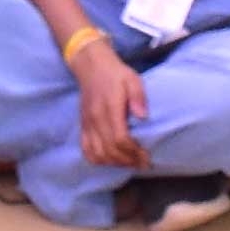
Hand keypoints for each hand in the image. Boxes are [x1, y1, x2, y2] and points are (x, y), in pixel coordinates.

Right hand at [62, 24, 147, 170]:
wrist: (91, 67)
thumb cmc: (116, 74)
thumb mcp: (133, 79)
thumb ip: (138, 97)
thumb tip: (143, 116)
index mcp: (109, 108)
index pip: (120, 139)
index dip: (134, 152)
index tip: (146, 156)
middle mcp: (95, 119)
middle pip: (110, 150)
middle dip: (128, 161)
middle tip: (142, 163)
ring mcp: (87, 124)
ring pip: (97, 154)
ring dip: (114, 163)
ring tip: (129, 162)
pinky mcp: (83, 127)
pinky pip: (86, 150)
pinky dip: (98, 160)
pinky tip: (111, 160)